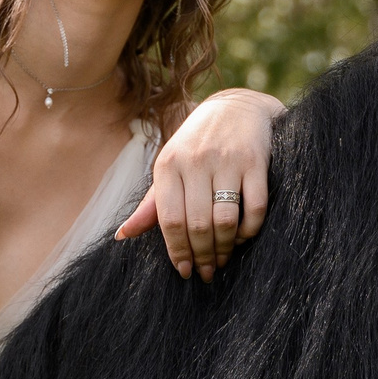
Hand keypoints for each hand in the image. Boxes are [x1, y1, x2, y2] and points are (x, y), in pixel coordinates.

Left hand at [116, 88, 283, 279]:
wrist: (236, 106)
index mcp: (168, 165)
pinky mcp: (255, 161)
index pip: (168, 220)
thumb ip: (151, 204)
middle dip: (202, 256)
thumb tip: (122, 235)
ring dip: (225, 247)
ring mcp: (227, 160)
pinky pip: (255, 208)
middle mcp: (195, 161)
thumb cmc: (197, 145)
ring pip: (225, 220)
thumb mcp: (170, 167)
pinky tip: (243, 237)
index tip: (183, 270)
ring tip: (224, 258)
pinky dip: (249, 230)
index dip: (176, 251)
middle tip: (207, 271)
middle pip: (197, 225)